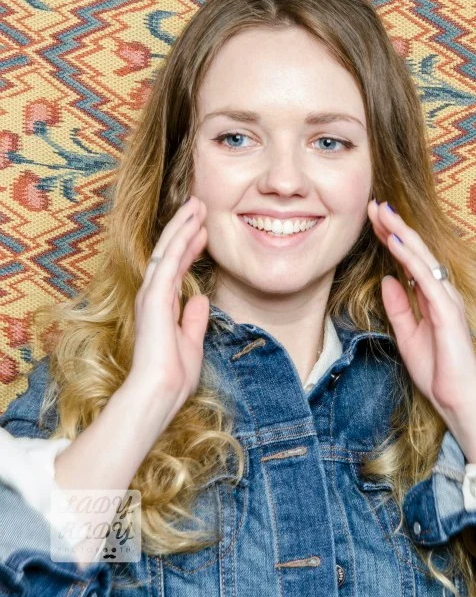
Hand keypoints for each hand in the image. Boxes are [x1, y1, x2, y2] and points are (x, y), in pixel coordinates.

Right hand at [128, 196, 209, 420]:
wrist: (159, 392)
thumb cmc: (173, 376)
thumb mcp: (191, 342)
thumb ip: (194, 319)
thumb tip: (200, 299)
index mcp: (161, 306)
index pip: (177, 268)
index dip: (190, 247)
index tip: (203, 230)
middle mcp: (153, 296)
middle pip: (170, 252)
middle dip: (185, 227)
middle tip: (199, 205)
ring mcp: (151, 294)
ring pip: (167, 249)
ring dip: (183, 225)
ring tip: (197, 204)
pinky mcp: (154, 296)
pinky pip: (168, 260)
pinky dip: (180, 239)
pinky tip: (191, 223)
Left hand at [368, 199, 475, 423]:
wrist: (456, 401)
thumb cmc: (437, 372)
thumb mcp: (407, 335)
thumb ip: (399, 307)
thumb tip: (387, 280)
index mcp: (433, 298)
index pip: (409, 260)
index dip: (391, 238)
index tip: (372, 219)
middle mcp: (443, 292)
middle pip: (415, 251)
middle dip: (394, 226)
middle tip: (373, 203)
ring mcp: (448, 299)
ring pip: (421, 257)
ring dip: (400, 233)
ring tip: (381, 212)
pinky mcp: (448, 311)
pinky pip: (425, 277)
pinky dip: (409, 257)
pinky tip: (394, 241)